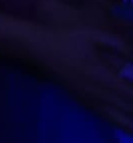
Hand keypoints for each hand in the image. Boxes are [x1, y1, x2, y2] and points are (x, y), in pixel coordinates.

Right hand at [15, 0, 132, 131]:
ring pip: (123, 121)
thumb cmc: (66, 38)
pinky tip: (131, 127)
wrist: (38, 47)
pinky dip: (126, 125)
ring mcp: (93, 102)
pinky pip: (111, 119)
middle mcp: (101, 95)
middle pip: (132, 112)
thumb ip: (120, 46)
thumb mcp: (94, 35)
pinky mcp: (86, 103)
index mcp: (106, 79)